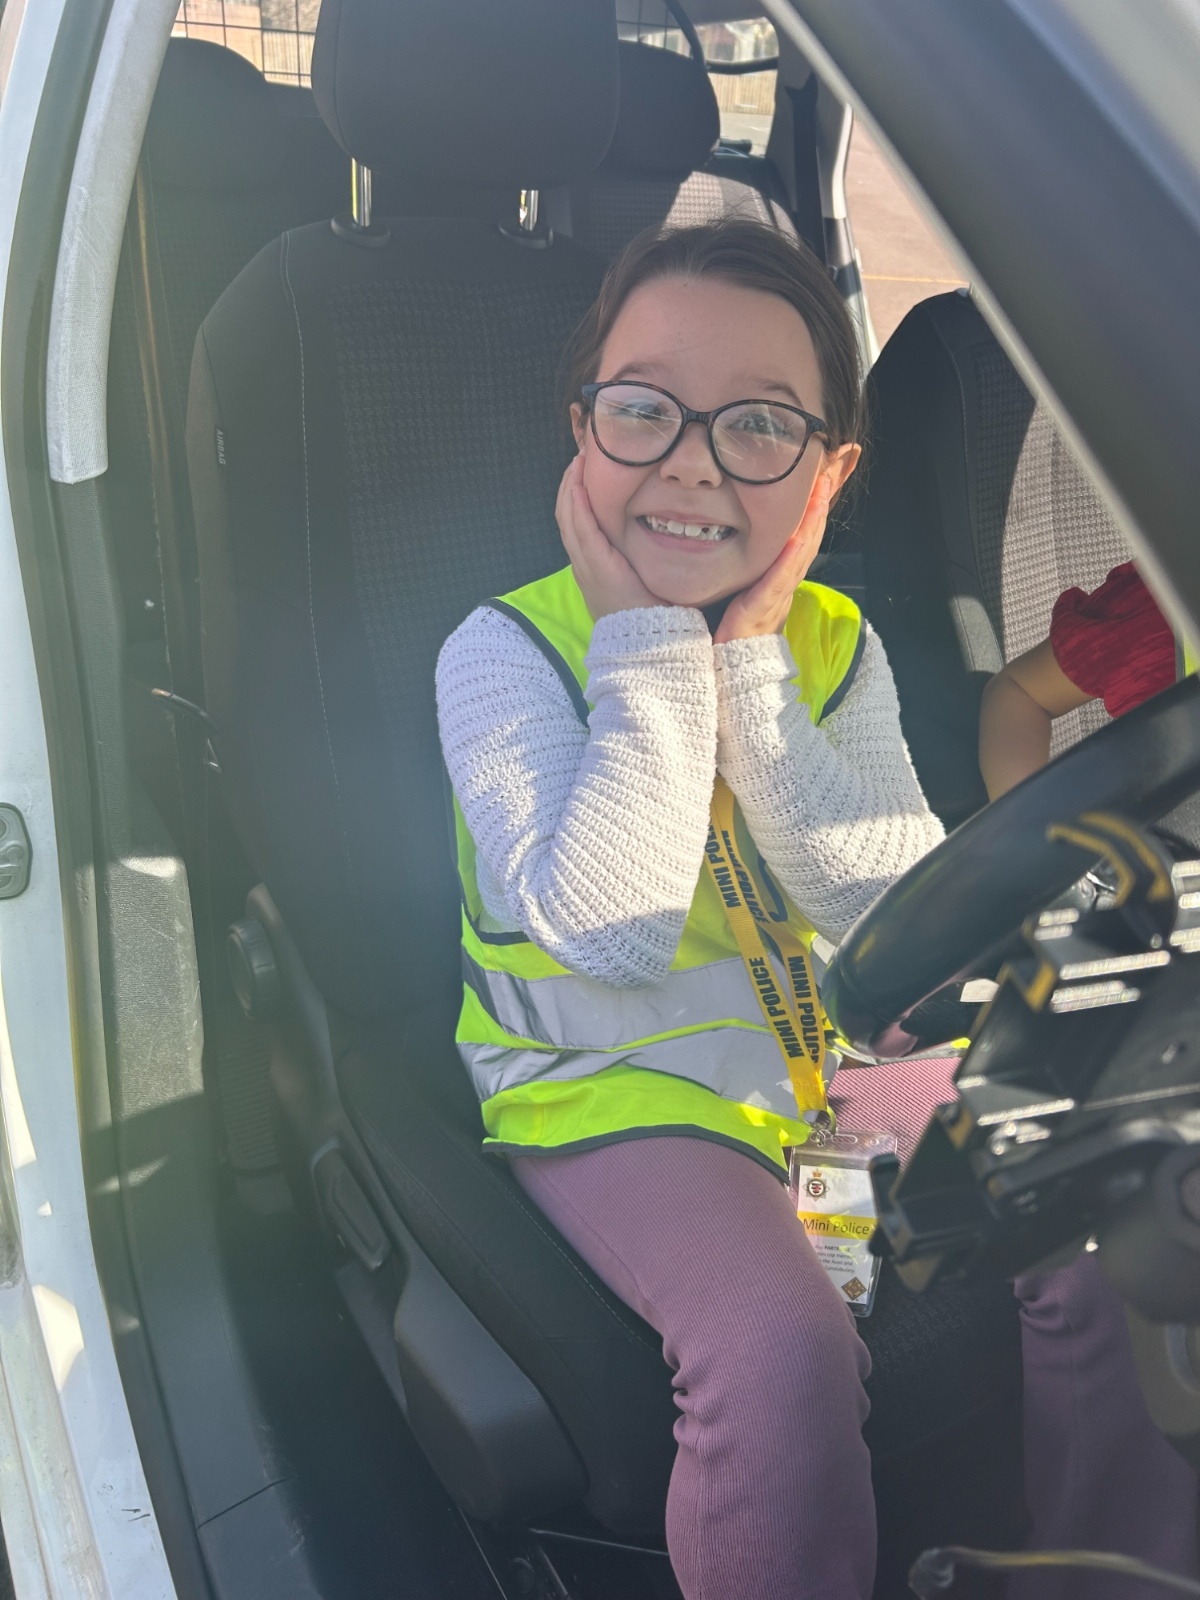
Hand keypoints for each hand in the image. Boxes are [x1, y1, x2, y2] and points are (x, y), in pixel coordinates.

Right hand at [556, 455, 659, 619]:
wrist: (646, 642)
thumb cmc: (649, 613)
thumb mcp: (638, 577)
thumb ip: (635, 557)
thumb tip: (653, 531)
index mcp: (592, 566)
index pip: (575, 523)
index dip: (575, 495)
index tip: (583, 471)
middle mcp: (583, 564)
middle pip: (566, 516)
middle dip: (570, 484)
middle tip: (579, 458)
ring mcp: (586, 567)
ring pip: (568, 520)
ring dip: (571, 488)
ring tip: (577, 463)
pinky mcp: (597, 569)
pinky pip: (582, 533)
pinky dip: (578, 508)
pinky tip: (579, 487)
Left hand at [713, 476, 831, 644]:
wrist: (734, 669)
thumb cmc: (738, 634)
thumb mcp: (749, 595)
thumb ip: (755, 574)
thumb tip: (754, 550)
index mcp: (781, 581)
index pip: (802, 541)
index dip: (813, 513)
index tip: (820, 484)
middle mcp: (784, 586)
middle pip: (808, 541)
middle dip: (818, 508)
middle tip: (826, 477)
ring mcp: (777, 597)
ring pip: (800, 555)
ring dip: (812, 523)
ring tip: (819, 495)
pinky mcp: (761, 607)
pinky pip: (779, 580)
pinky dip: (790, 558)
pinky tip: (797, 538)